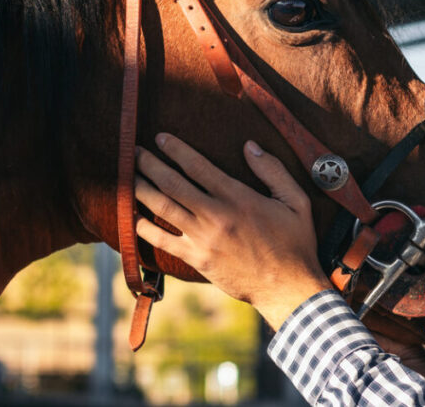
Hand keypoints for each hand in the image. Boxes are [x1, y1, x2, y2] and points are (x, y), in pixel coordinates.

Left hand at [134, 133, 330, 328]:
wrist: (287, 287)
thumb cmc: (295, 242)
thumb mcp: (296, 201)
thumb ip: (273, 171)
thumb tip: (249, 146)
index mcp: (239, 197)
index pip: (199, 166)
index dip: (176, 149)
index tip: (161, 138)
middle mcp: (216, 215)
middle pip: (173, 183)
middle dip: (151, 164)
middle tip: (135, 150)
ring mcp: (203, 239)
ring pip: (163, 208)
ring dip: (142, 189)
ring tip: (129, 175)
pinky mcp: (197, 259)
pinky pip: (163, 241)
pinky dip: (144, 227)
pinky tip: (133, 216)